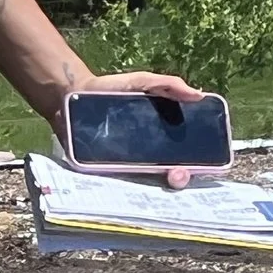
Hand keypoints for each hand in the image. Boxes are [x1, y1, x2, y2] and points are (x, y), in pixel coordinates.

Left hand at [58, 70, 210, 189]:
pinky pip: (115, 188)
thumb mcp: (142, 82)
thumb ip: (169, 85)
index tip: (198, 165)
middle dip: (179, 178)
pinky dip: (124, 191)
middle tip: (177, 173)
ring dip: (156, 188)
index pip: (185, 158)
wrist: (73, 94)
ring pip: (145, 188)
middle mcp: (145, 157)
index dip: (195, 165)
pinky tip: (131, 188)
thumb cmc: (110, 88)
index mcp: (160, 137)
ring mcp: (124, 167)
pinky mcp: (101, 173)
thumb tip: (199, 95)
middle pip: (169, 177)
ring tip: (161, 179)